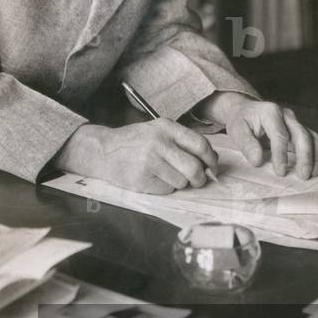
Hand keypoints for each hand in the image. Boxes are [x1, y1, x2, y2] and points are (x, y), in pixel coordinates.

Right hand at [55, 120, 219, 194]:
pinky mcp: (142, 179)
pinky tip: (153, 178)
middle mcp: (159, 143)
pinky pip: (167, 190)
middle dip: (199, 178)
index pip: (200, 145)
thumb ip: (182, 142)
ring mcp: (150, 161)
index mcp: (166, 127)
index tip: (212, 167)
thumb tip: (210, 162)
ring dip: (178, 182)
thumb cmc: (135, 142)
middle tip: (196, 180)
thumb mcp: (158, 131)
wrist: (104, 151)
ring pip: (182, 181)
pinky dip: (164, 188)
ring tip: (164, 174)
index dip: (211, 159)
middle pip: (194, 168)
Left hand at [204, 94, 317, 179]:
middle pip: (302, 135)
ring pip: (312, 137)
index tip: (281, 172)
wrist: (245, 109)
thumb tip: (257, 160)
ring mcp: (296, 122)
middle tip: (303, 176)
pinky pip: (317, 140)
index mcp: (271, 112)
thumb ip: (247, 144)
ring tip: (314, 174)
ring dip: (316, 157)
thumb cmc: (241, 121)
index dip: (281, 155)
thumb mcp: (237, 130)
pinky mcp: (301, 129)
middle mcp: (287, 115)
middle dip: (304, 157)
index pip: (280, 135)